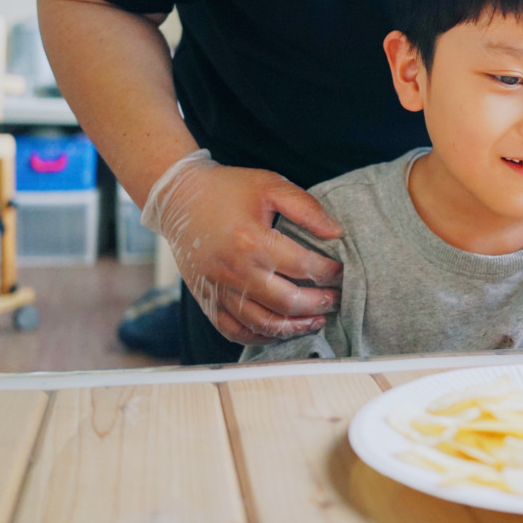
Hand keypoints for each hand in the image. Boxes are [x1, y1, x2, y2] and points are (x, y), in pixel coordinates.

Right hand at [140, 149, 343, 344]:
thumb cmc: (228, 189)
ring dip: (295, 327)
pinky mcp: (207, 300)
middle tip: (337, 300)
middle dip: (320, 304)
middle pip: (288, 302)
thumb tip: (337, 233)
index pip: (304, 267)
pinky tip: (281, 330)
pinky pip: (235, 331)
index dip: (329, 272)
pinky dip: (261, 337)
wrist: (179, 198)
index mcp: (252, 241)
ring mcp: (219, 289)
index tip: (343, 272)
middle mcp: (235, 271)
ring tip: (317, 320)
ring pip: (264, 323)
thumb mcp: (271, 185)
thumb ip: (307, 208)